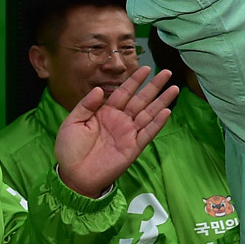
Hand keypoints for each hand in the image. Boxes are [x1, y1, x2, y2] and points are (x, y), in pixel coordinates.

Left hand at [54, 66, 177, 198]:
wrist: (73, 175)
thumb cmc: (70, 149)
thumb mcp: (72, 123)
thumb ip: (86, 105)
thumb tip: (98, 89)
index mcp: (105, 112)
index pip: (123, 92)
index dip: (135, 80)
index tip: (146, 68)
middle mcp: (120, 120)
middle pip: (141, 100)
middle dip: (154, 86)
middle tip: (167, 73)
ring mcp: (128, 133)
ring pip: (149, 113)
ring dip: (162, 101)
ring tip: (174, 89)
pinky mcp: (134, 147)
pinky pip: (148, 133)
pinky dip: (158, 123)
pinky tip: (167, 111)